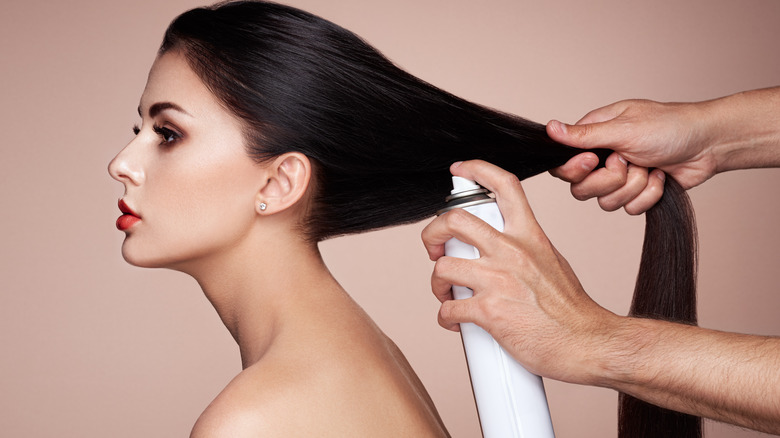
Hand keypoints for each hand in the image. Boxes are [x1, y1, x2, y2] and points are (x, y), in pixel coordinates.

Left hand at [421, 160, 620, 383]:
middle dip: (432, 232)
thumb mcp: (552, 261)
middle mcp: (512, 251)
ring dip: (437, 284)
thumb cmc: (571, 310)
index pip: (504, 186)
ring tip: (447, 294)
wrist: (587, 343)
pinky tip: (456, 321)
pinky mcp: (489, 311)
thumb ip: (525, 248)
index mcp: (529, 236)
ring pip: (443, 267)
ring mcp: (499, 280)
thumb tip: (502, 248)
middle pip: (455, 220)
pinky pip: (448, 309)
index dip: (477, 170)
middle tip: (434, 248)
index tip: (460, 170)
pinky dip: (445, 316)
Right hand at [547, 99, 718, 213]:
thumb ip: (584, 135)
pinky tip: (660, 176)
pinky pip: (629, 209)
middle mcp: (602, 159)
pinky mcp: (636, 193)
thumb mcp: (623, 129)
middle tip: (628, 161)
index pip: (562, 165)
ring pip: (606, 202)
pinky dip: (648, 195)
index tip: (595, 160)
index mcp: (594, 138)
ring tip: (650, 166)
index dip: (575, 169)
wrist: (708, 144)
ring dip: (634, 186)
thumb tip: (550, 128)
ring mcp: (619, 178)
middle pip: (582, 189)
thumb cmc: (669, 126)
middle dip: (610, 181)